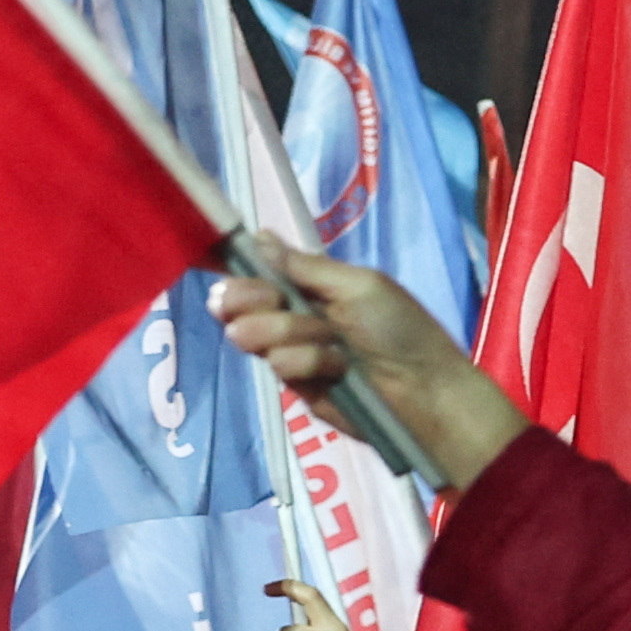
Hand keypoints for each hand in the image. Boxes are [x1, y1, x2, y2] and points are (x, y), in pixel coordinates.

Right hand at [208, 240, 529, 491]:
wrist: (423, 394)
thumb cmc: (400, 331)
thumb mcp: (357, 286)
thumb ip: (304, 267)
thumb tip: (260, 236)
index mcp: (314, 283)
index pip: (262, 268)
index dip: (234, 264)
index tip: (207, 260)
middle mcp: (297, 314)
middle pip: (244, 299)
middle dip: (247, 297)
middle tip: (258, 301)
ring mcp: (294, 351)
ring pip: (254, 333)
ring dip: (288, 332)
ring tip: (326, 343)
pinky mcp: (297, 386)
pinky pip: (279, 365)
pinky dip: (306, 362)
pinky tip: (335, 370)